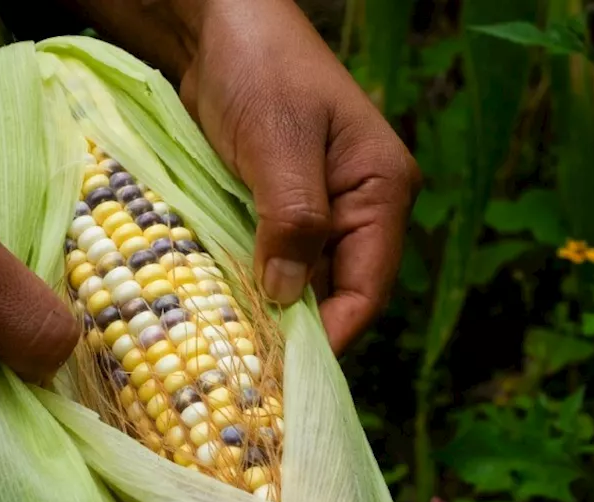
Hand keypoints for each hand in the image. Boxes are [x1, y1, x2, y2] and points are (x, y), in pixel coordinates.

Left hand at [176, 0, 420, 353]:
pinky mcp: (275, 210)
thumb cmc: (262, 70)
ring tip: (225, 355)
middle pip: (334, 295)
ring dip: (264, 314)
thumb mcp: (278, 142)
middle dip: (294, 333)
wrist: (221, 27)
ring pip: (298, 285)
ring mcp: (316, 212)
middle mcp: (357, 209)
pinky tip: (212, 312)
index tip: (286, 373)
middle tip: (245, 375)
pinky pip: (267, 263)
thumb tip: (287, 298)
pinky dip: (244, 287)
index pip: (367, 287)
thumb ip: (293, 219)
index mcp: (382, 191)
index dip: (332, 335)